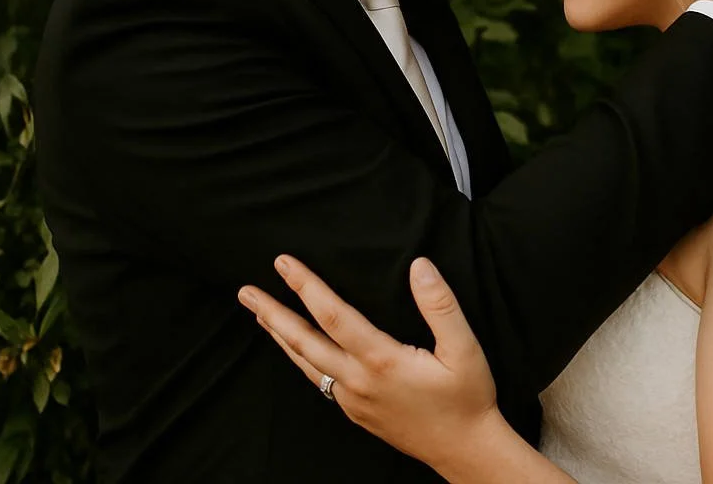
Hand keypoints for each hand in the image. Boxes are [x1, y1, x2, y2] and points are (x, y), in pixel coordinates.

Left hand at [239, 255, 502, 468]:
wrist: (464, 450)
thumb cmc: (466, 398)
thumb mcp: (464, 348)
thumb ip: (440, 305)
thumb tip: (420, 266)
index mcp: (381, 360)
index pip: (333, 315)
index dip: (306, 286)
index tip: (284, 263)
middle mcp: (358, 380)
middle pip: (304, 341)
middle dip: (273, 313)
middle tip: (246, 292)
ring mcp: (353, 399)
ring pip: (305, 363)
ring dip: (279, 336)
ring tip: (259, 316)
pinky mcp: (355, 411)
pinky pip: (318, 380)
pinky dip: (299, 359)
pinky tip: (296, 350)